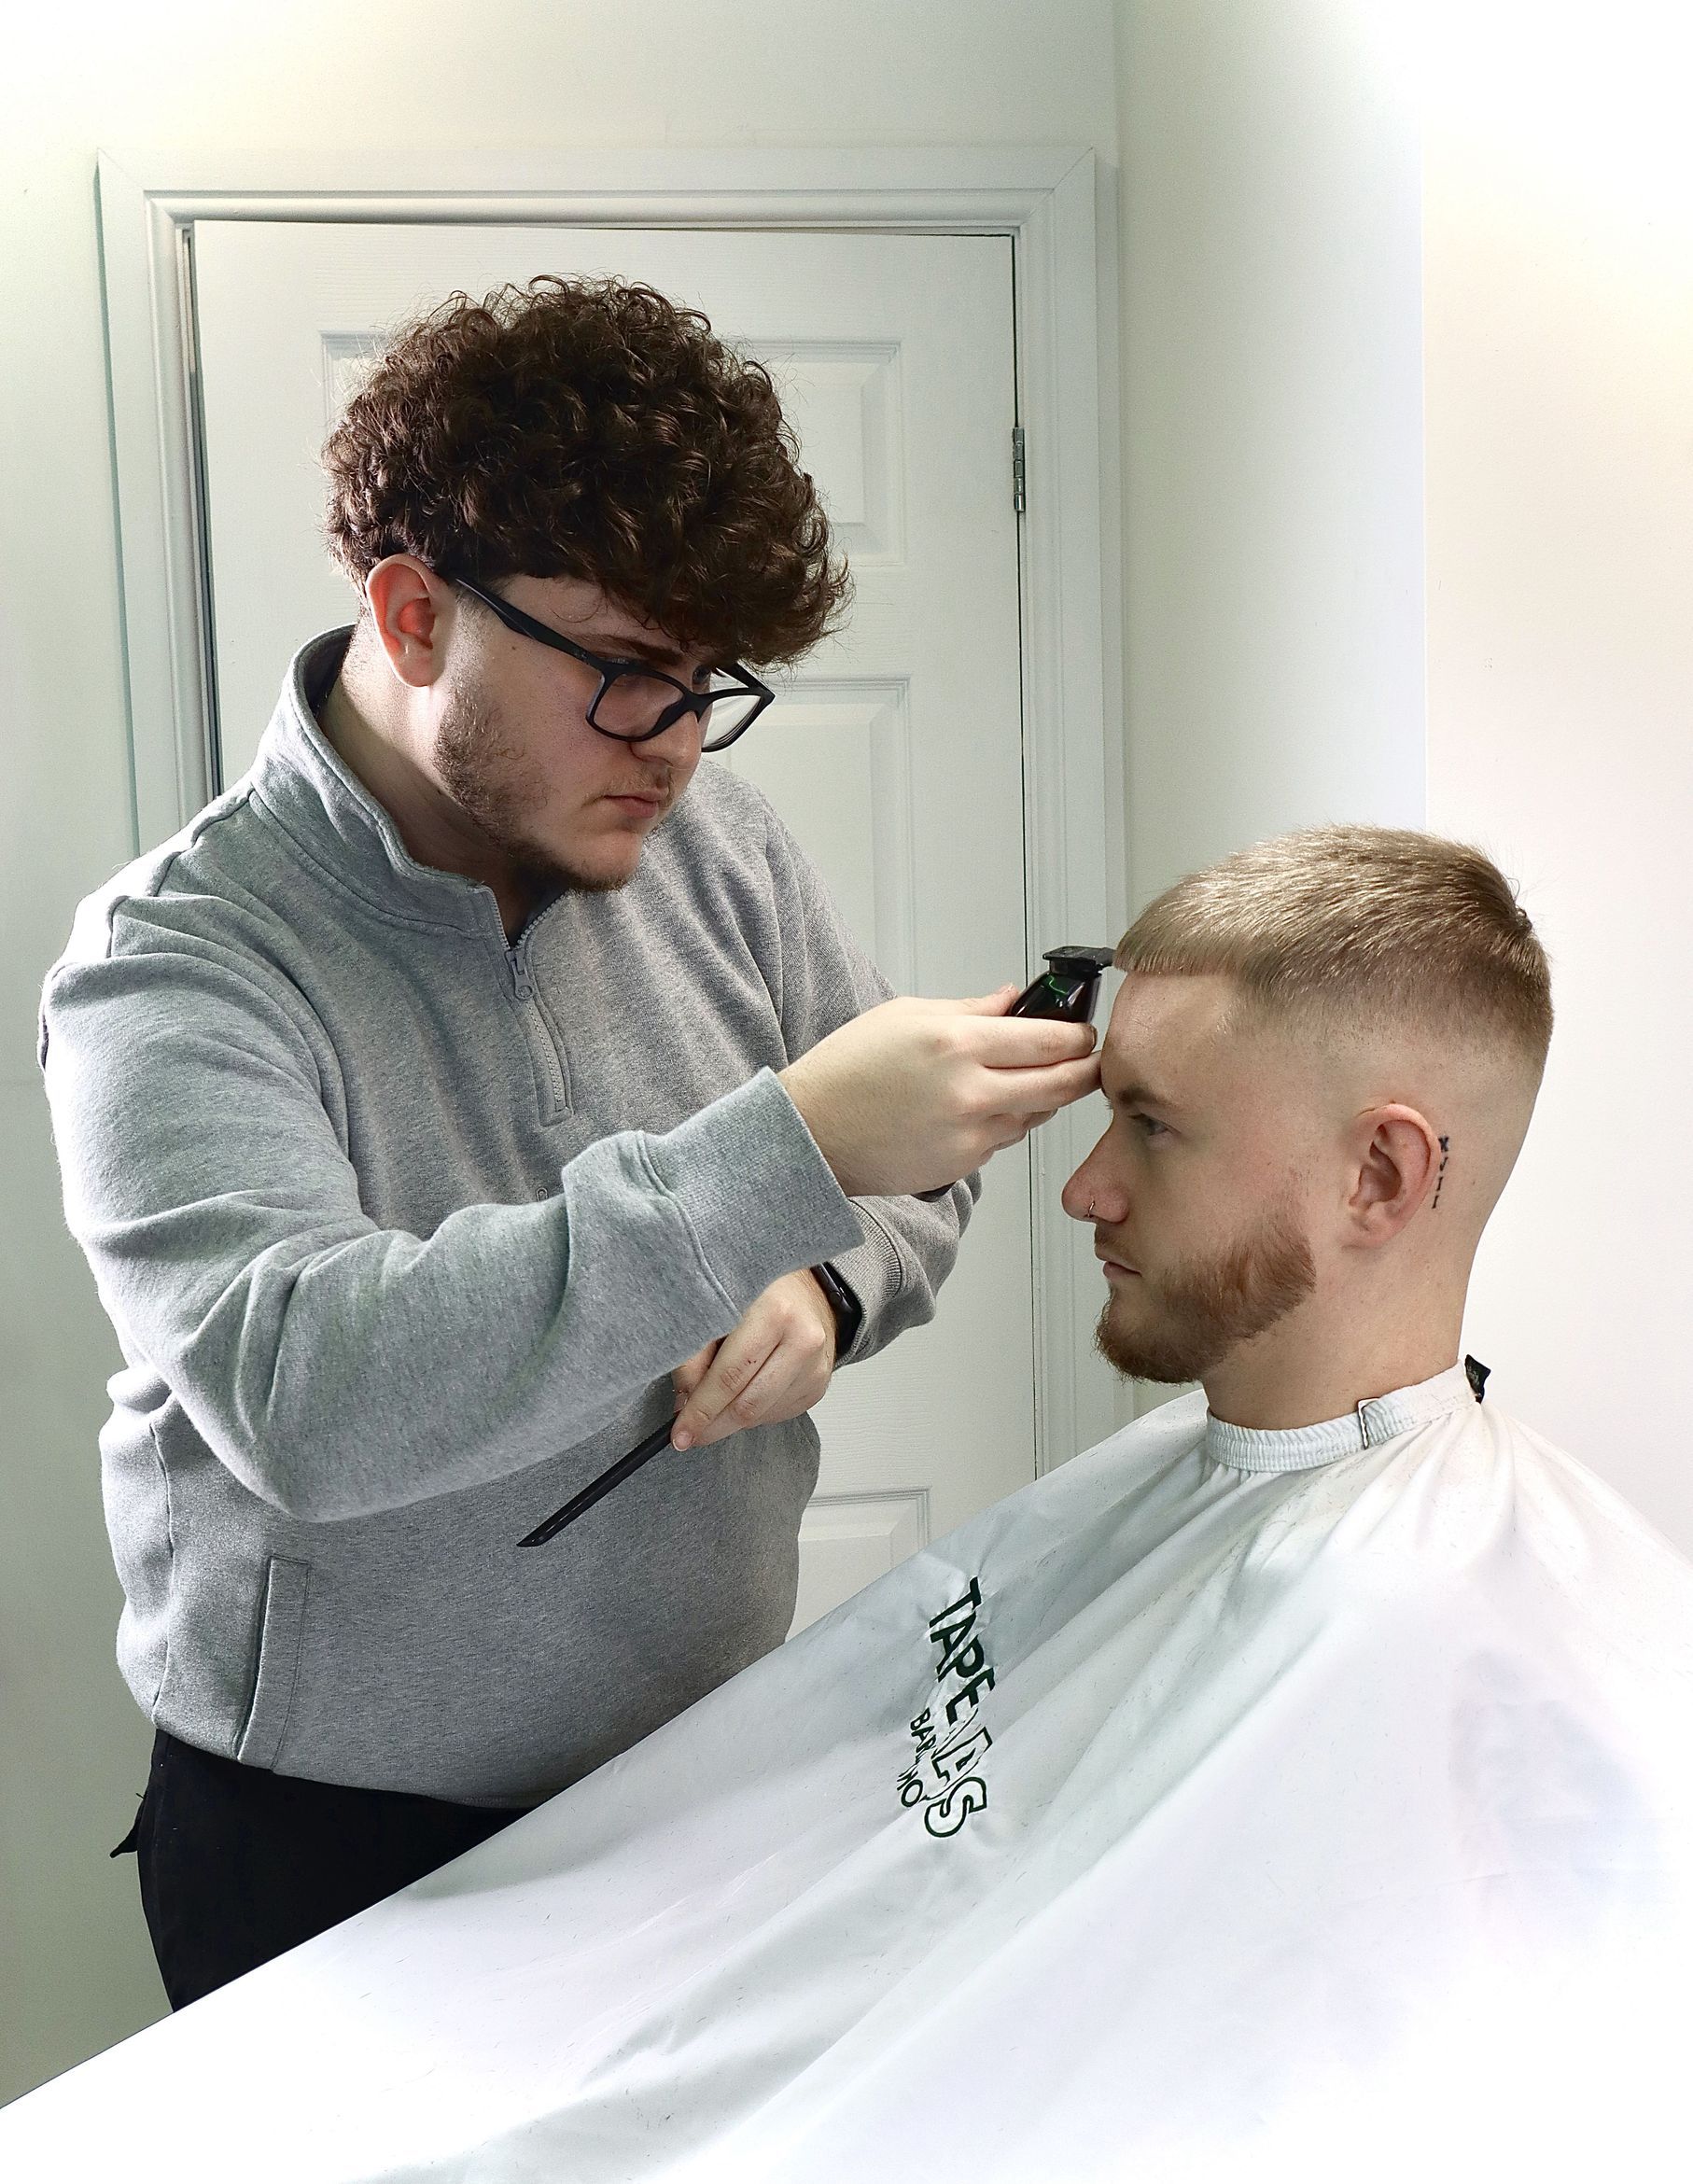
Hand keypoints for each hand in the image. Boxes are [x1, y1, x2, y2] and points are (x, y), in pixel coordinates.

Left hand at [669, 1269, 838, 1451]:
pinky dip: (752, 1413)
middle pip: (748, 1404)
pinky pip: (775, 1415)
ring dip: (730, 1420)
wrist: (807, 1292)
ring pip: (761, 1415)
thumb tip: (684, 1401)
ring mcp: (815, 1367)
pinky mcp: (818, 1386)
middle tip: (689, 1434)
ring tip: (712, 1406)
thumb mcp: (717, 1308)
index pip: (730, 1376)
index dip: (700, 1410)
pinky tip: (741, 1394)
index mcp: (775, 1312)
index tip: (679, 1433)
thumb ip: (695, 1353)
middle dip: (712, 1425)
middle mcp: (802, 1340)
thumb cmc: (759, 1294)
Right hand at [779, 988, 1100, 1196]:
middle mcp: (969, 1091)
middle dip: (1084, 1070)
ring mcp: (969, 1134)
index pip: (1049, 1039)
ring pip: (1036, 1115)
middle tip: (1089, 1061)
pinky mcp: (962, 1166)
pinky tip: (981, 1107)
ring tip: (1027, 1079)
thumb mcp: (905, 1015)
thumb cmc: (848, 1069)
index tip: (1084, 1033)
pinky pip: (1004, 1140)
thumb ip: (970, 1008)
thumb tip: (1014, 999)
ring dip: (1043, 1098)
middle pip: (1061, 1084)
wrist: (810, 1133)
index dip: (1078, 1036)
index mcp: (956, 1042)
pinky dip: (1004, 1122)